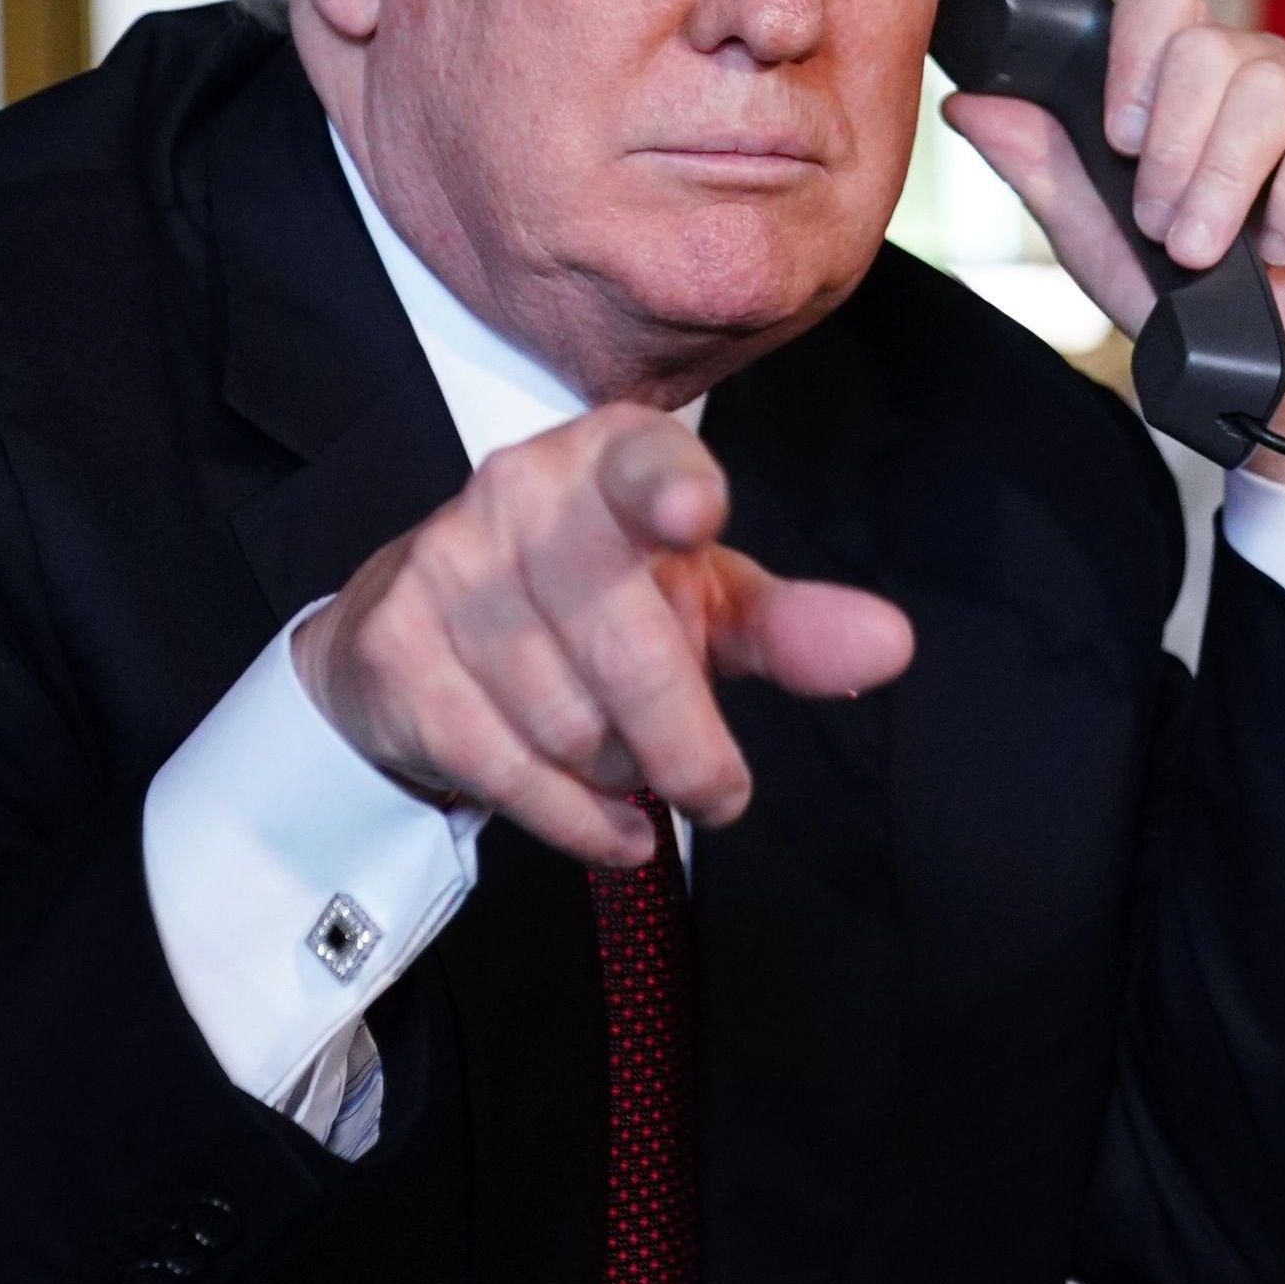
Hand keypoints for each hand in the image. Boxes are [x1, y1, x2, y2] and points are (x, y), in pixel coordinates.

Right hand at [292, 402, 914, 862]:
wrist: (415, 628)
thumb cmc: (597, 601)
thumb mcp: (704, 602)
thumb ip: (792, 625)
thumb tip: (889, 645)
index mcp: (611, 457)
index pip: (644, 463)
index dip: (667, 488)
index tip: (693, 514)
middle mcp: (520, 491)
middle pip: (624, 645)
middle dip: (685, 744)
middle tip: (719, 793)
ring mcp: (446, 567)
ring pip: (570, 722)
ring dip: (620, 773)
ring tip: (627, 763)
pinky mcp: (396, 648)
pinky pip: (507, 768)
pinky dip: (574, 819)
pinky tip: (608, 825)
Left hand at [938, 0, 1284, 508]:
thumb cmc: (1210, 312)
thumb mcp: (1103, 242)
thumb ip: (1044, 168)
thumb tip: (970, 103)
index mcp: (1197, 85)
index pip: (1163, 2)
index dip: (1133, 63)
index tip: (1119, 143)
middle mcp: (1265, 75)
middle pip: (1208, 48)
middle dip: (1172, 153)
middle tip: (1169, 231)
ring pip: (1268, 87)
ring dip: (1225, 184)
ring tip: (1215, 252)